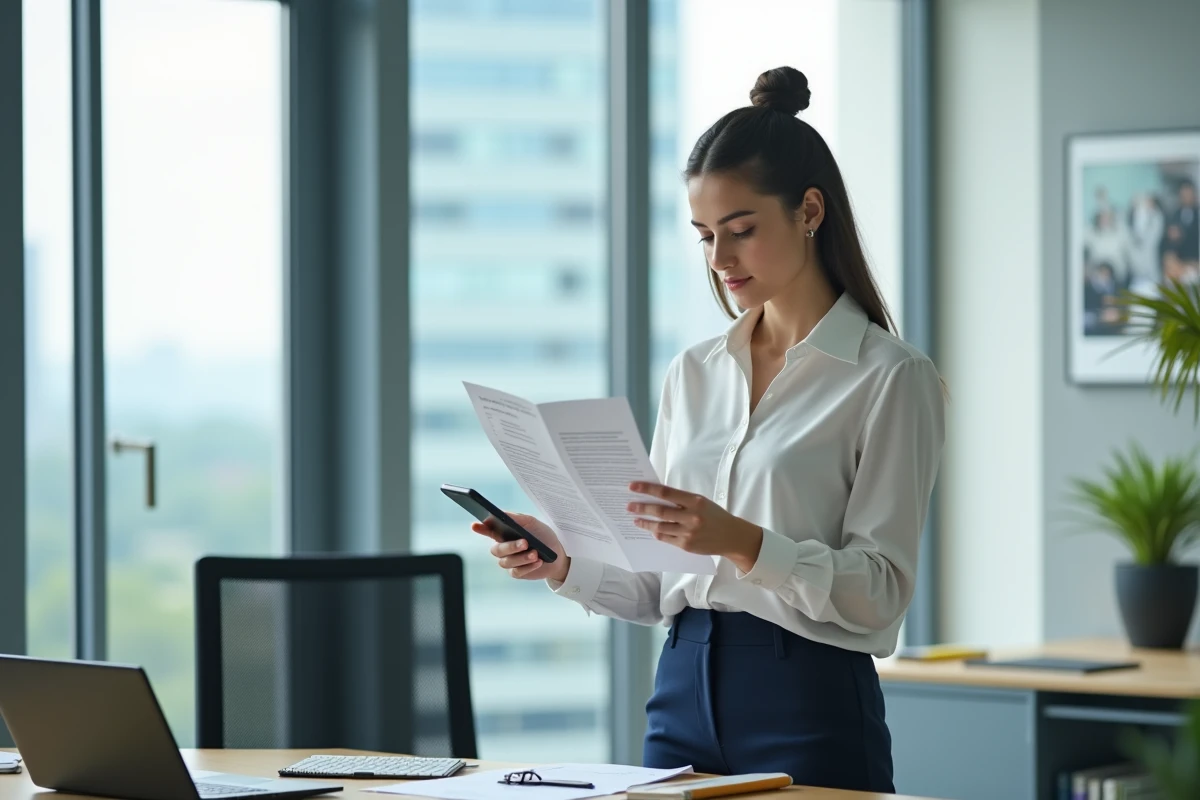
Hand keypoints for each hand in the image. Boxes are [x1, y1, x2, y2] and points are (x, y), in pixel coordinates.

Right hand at [471, 512, 569, 583]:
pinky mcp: (517, 572)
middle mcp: (504, 548)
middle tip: (525, 542)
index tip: (475, 525)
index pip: (488, 530)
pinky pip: (516, 571)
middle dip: (511, 546)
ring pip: (506, 562)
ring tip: (535, 553)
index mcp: (504, 533)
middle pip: (497, 550)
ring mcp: (509, 561)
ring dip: (522, 557)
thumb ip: (516, 518)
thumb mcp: (531, 523)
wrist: (558, 554)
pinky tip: (538, 561)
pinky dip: (528, 566)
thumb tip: (501, 513)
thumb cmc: (543, 536)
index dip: (480, 528)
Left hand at [626, 482, 763, 572]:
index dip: (647, 489)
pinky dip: (656, 533)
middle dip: (641, 507)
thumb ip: (681, 499)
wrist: (731, 536)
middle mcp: (691, 517)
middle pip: (660, 511)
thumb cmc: (714, 515)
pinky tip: (650, 529)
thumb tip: (655, 495)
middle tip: (629, 506)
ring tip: (635, 519)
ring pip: (660, 527)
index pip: (666, 493)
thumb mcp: (700, 502)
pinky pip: (665, 538)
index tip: (632, 486)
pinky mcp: (686, 545)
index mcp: (695, 501)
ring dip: (645, 522)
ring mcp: (688, 532)